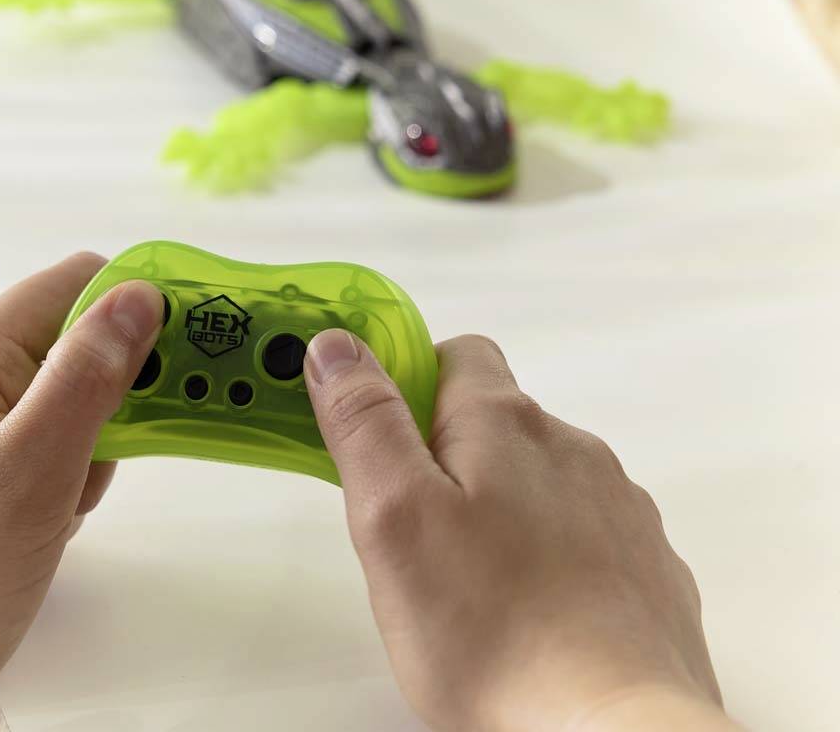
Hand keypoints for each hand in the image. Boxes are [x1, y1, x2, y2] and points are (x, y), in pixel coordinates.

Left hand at [0, 253, 162, 731]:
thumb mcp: (32, 470)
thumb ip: (87, 375)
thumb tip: (135, 299)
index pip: (72, 285)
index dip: (136, 305)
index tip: (185, 341)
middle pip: (69, 339)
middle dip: (113, 390)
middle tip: (121, 446)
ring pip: (58, 392)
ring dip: (89, 437)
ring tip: (67, 497)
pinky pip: (35, 433)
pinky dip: (63, 463)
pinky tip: (49, 511)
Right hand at [303, 331, 734, 731]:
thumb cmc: (499, 635)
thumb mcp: (395, 517)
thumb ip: (366, 421)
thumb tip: (339, 348)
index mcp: (505, 424)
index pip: (454, 352)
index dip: (409, 376)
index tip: (377, 423)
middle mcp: (571, 449)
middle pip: (496, 420)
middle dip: (448, 456)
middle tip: (410, 526)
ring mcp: (617, 508)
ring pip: (541, 480)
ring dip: (503, 507)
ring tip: (467, 581)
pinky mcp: (644, 566)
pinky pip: (585, 534)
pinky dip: (552, 555)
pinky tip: (527, 608)